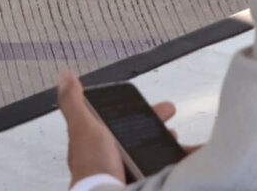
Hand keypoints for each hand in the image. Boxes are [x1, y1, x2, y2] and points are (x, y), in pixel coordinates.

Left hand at [58, 74, 181, 189]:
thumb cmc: (93, 166)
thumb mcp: (82, 127)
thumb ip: (73, 104)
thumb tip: (65, 77)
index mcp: (97, 143)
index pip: (118, 121)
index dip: (136, 111)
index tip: (151, 102)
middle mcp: (112, 160)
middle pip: (139, 137)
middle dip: (157, 125)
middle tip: (171, 113)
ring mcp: (127, 173)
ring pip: (154, 155)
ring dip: (170, 146)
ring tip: (185, 141)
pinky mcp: (142, 183)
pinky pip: (164, 172)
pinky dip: (178, 165)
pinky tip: (191, 159)